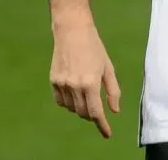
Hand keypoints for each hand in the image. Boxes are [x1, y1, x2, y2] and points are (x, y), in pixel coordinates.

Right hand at [50, 21, 120, 137]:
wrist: (72, 32)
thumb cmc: (95, 48)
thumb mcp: (108, 68)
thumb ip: (112, 90)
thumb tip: (114, 110)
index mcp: (90, 83)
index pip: (96, 112)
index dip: (102, 125)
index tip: (107, 134)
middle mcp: (74, 86)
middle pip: (83, 112)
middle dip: (92, 115)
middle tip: (99, 111)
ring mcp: (62, 84)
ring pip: (71, 108)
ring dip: (81, 108)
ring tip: (87, 96)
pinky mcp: (53, 81)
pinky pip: (61, 101)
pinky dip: (69, 103)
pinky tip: (74, 94)